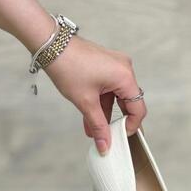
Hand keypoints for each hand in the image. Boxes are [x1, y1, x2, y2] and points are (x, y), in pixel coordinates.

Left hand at [45, 35, 145, 154]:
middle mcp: (124, 69)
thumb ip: (98, 126)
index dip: (131, 127)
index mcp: (125, 76)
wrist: (51, 45)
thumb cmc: (68, 66)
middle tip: (109, 137)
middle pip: (129, 103)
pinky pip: (109, 88)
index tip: (120, 138)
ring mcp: (115, 65)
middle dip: (117, 121)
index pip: (138, 108)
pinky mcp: (106, 65)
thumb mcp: (85, 102)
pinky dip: (101, 103)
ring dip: (106, 114)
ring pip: (117, 97)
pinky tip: (90, 117)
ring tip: (94, 131)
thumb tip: (105, 145)